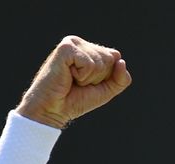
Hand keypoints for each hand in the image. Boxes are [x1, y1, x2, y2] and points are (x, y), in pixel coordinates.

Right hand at [16, 35, 131, 128]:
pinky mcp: (65, 48)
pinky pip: (89, 64)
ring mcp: (72, 43)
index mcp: (89, 49)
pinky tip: (68, 76)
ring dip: (89, 78)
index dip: (107, 76)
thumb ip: (121, 78)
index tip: (88, 83)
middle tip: (79, 82)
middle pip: (110, 58)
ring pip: (101, 61)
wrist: (53, 110)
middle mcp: (80, 43)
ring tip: (72, 80)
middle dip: (98, 77)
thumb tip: (121, 60)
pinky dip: (82, 76)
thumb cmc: (77, 100)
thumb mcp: (107, 90)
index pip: (115, 57)